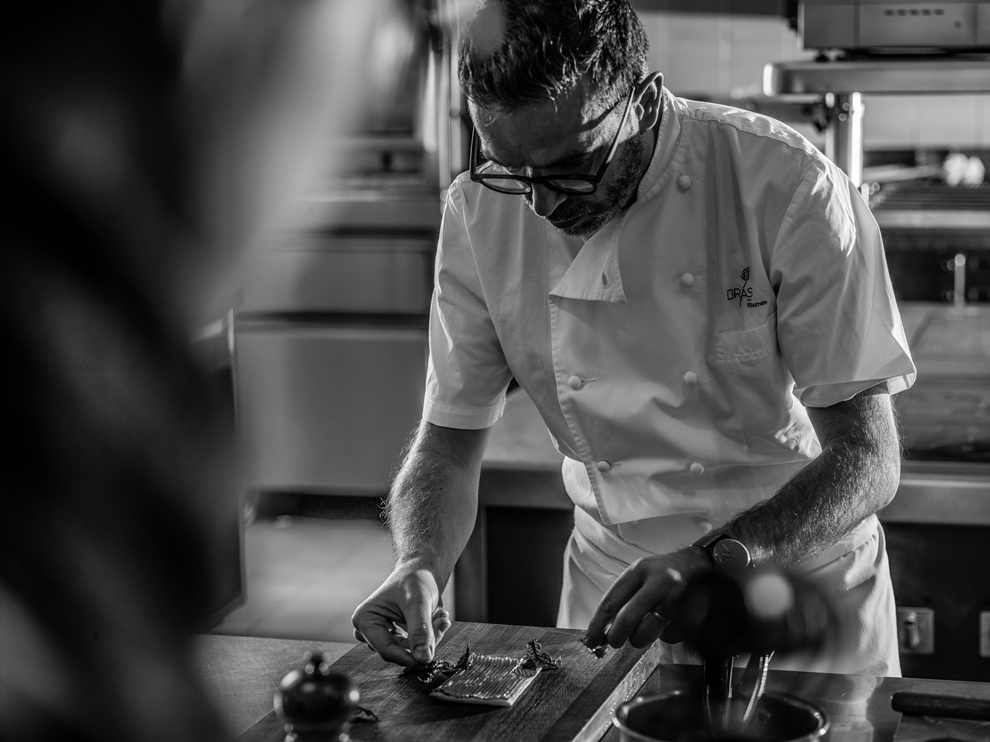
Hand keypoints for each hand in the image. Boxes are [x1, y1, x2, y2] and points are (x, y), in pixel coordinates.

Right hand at [351, 568, 451, 666]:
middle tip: (442, 623)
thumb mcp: (418, 602)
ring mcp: (381, 634)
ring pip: (408, 651)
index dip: (408, 656)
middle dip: (423, 640)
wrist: (420, 571)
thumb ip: (420, 630)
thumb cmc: (414, 580)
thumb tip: (423, 658)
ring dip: (429, 637)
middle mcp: (368, 630)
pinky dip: (429, 635)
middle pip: (398, 651)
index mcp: (364, 619)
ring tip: (441, 616)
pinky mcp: (394, 637)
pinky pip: (414, 646)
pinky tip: (439, 619)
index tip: (429, 658)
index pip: (385, 649)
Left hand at [585, 547, 709, 649]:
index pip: (611, 601)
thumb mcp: (640, 574)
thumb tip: (603, 629)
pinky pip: (669, 635)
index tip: (591, 639)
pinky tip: (666, 625)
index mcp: (639, 571)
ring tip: (638, 635)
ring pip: (648, 631)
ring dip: (638, 640)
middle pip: (628, 618)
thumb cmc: (664, 572)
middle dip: (616, 637)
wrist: (701, 563)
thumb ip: (623, 597)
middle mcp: (657, 582)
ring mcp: (676, 598)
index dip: (598, 624)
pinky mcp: (692, 613)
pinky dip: (663, 636)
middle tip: (613, 643)